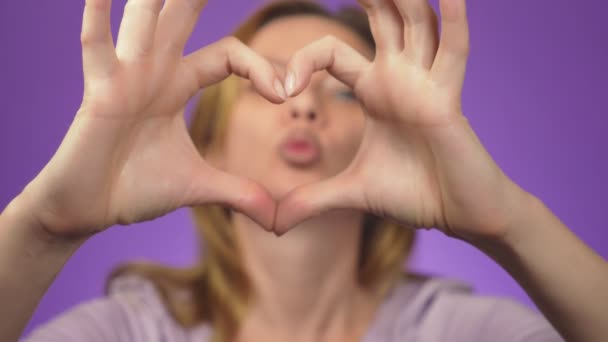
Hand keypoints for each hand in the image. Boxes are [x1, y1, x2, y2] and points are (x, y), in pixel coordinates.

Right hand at [20, 0, 285, 237]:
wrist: (89, 210)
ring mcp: (124, 76)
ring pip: (146, 19)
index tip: (287, 94)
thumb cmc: (135, 189)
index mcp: (177, 84)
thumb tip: (278, 219)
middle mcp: (153, 70)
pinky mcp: (99, 92)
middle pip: (184, 15)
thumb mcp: (199, 187)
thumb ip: (240, 193)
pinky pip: (96, 47)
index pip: (228, 55)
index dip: (260, 68)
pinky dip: (96, 16)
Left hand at [275, 0, 529, 240]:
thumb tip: (271, 226)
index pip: (332, 51)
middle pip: (382, 16)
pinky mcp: (449, 98)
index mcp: (374, 89)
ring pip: (416, 21)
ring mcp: (426, 82)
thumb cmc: (414, 194)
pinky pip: (453, 51)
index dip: (304, 61)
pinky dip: (453, 19)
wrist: (459, 214)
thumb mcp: (351, 194)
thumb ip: (310, 202)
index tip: (281, 92)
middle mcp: (400, 76)